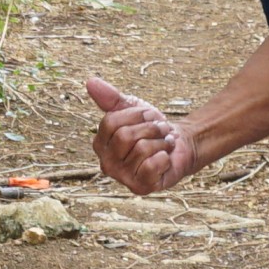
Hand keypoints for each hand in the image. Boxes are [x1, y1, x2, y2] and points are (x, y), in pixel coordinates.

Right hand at [84, 77, 190, 193]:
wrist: (178, 145)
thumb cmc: (150, 128)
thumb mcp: (132, 108)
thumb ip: (111, 98)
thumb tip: (90, 82)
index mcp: (100, 144)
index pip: (111, 122)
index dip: (135, 114)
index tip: (148, 116)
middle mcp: (106, 163)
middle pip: (126, 136)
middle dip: (150, 128)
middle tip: (160, 131)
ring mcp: (122, 177)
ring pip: (142, 149)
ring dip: (161, 142)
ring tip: (163, 144)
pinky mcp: (140, 187)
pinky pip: (152, 165)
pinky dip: (164, 157)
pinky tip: (164, 159)